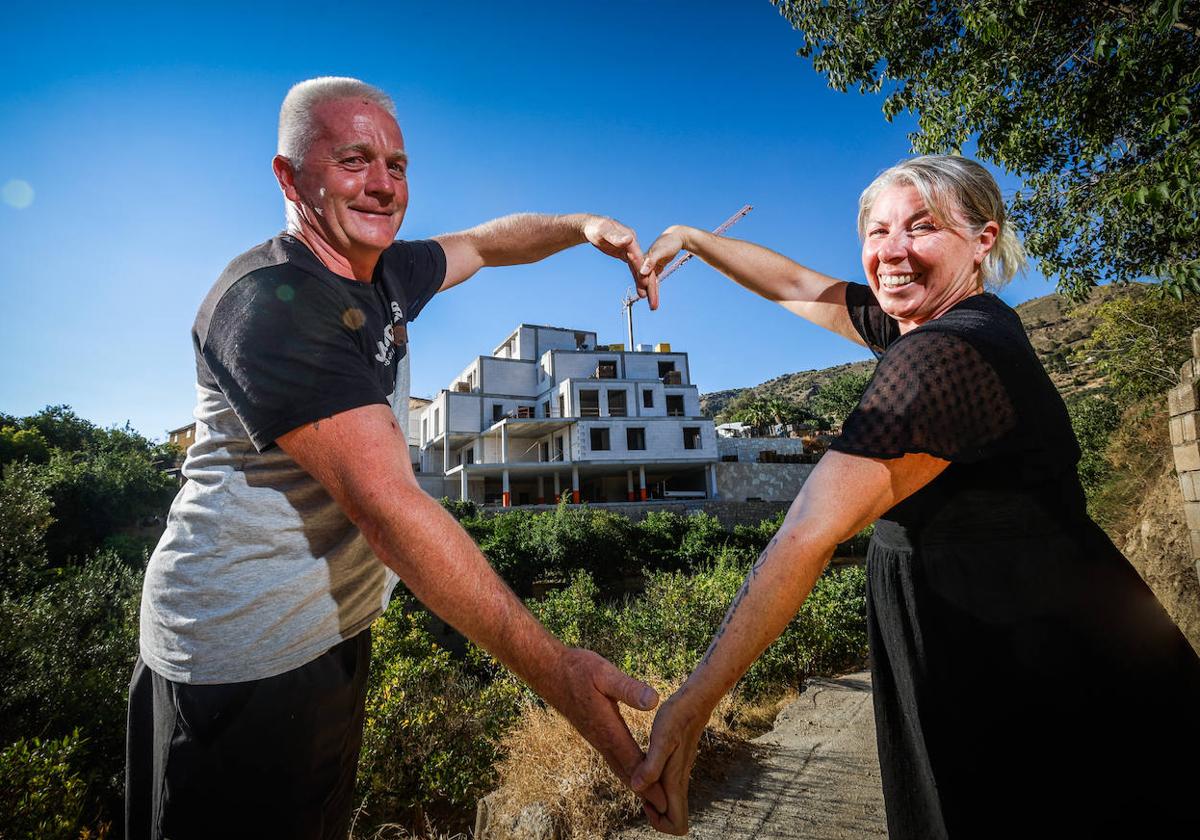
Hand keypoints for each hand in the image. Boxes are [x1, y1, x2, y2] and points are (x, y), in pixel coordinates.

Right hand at [550, 648, 668, 814]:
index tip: (665, 801)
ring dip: (636, 782)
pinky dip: (626, 769)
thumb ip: (628, 688)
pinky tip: (632, 772)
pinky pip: (613, 757)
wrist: (548, 671)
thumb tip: (653, 701)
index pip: (633, 762)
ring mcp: (596, 738)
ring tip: (652, 799)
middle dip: (646, 791)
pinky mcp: (593, 732)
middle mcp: (601, 739)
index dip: (650, 782)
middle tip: (664, 809)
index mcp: (608, 729)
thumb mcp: (605, 673)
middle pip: (627, 771)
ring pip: (619, 766)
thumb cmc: (577, 670)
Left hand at [582, 216, 658, 309]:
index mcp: (630, 238)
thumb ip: (615, 236)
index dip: (643, 270)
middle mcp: (632, 244)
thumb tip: (628, 239)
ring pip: (638, 268)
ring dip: (643, 282)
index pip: (638, 257)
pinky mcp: (625, 254)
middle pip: (642, 264)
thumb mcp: (603, 231)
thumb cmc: (595, 227)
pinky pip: (633, 268)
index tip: (646, 283)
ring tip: (646, 297)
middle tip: (650, 296)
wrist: (591, 226)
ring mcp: (629, 249)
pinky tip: (640, 287)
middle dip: (647, 281)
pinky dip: (636, 277)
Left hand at [631, 691, 708, 834]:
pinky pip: (667, 787)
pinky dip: (653, 785)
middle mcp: (680, 783)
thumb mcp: (661, 739)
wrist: (693, 701)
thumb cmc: (676, 718)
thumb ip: (651, 766)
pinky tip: (643, 766)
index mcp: (677, 783)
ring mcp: (679, 774)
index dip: (659, 823)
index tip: (644, 803)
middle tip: (640, 791)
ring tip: (639, 777)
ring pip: (669, 803)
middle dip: (654, 816)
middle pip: (674, 819)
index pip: (678, 825)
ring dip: (653, 800)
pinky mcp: (677, 764)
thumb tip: (638, 788)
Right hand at [638, 226, 688, 306]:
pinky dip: (654, 288)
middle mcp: (645, 263)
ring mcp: (650, 265)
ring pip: (650, 282)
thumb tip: (642, 271)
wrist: (676, 236)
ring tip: (653, 306)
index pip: (644, 275)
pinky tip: (653, 296)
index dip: (644, 285)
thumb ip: (651, 260)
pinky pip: (653, 280)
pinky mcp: (655, 267)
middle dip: (649, 294)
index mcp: (644, 259)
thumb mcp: (661, 250)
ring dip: (651, 294)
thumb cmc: (670, 241)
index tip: (644, 296)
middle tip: (653, 307)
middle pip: (646, 280)